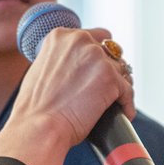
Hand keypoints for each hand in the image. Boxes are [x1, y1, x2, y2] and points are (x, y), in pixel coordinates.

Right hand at [0, 27, 134, 164]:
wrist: (38, 128)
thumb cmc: (35, 109)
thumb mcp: (41, 70)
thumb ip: (60, 60)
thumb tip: (77, 67)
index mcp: (60, 36)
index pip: (94, 36)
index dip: (97, 55)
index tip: (95, 71)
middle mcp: (80, 41)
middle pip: (111, 50)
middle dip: (109, 68)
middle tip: (104, 88)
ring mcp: (97, 58)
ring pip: (121, 70)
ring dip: (118, 85)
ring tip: (112, 103)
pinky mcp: (111, 78)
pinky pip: (128, 90)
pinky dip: (126, 104)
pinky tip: (122, 114)